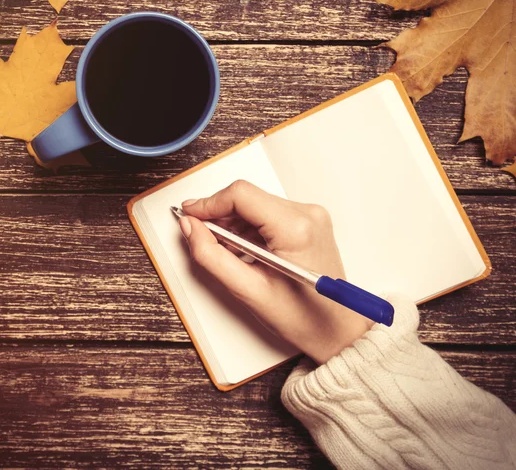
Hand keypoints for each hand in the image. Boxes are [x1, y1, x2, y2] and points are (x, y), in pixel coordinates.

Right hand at [178, 180, 371, 364]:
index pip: (241, 194)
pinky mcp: (308, 221)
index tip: (189, 215)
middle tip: (201, 236)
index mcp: (295, 228)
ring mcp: (310, 216)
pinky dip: (248, 227)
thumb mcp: (248, 291)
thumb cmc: (303, 318)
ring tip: (225, 252)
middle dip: (219, 214)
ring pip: (255, 203)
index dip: (208, 203)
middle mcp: (307, 214)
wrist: (338, 331)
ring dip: (233, 222)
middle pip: (247, 197)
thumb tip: (190, 227)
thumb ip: (211, 256)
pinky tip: (242, 250)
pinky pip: (267, 213)